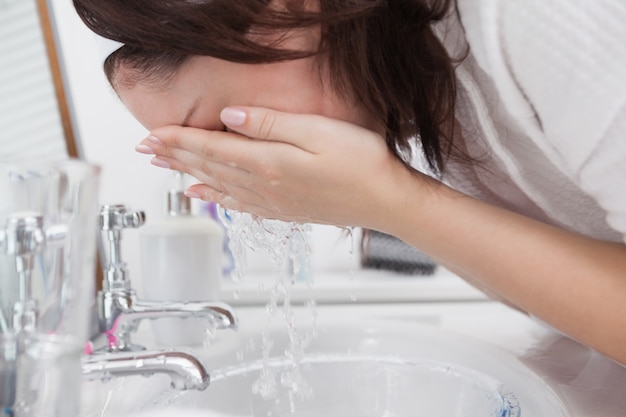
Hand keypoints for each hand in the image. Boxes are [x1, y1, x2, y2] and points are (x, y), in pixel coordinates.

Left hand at [136, 106, 416, 228]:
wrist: (385, 201)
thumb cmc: (360, 163)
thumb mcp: (318, 131)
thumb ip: (270, 124)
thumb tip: (228, 116)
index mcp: (268, 163)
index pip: (210, 148)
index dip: (177, 140)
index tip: (150, 134)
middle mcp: (263, 186)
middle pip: (208, 167)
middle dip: (174, 156)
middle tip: (145, 150)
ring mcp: (272, 201)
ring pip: (217, 186)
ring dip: (187, 174)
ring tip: (164, 168)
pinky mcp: (283, 210)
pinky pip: (237, 204)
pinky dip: (214, 197)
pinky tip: (203, 195)